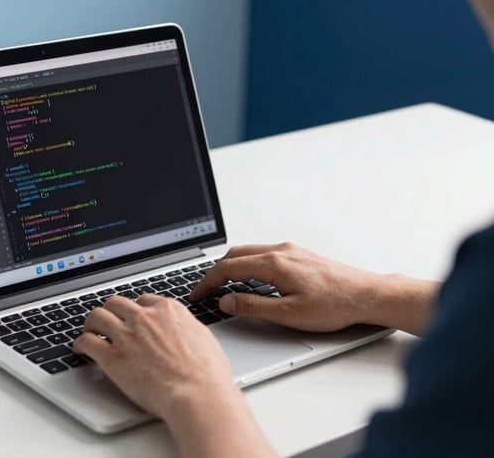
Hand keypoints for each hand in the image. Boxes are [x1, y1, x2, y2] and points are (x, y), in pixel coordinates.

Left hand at [74, 294, 232, 419]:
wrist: (196, 393)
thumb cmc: (207, 374)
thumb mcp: (203, 339)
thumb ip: (186, 329)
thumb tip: (184, 331)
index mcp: (167, 310)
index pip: (144, 300)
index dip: (136, 310)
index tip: (133, 318)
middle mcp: (144, 318)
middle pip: (117, 303)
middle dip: (111, 311)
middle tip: (108, 321)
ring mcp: (126, 335)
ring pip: (97, 317)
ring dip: (91, 323)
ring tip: (89, 331)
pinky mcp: (112, 357)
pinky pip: (87, 342)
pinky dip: (80, 344)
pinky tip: (81, 349)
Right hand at [190, 242, 437, 334]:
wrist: (367, 295)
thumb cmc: (335, 304)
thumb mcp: (289, 313)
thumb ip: (253, 306)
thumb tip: (226, 302)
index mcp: (274, 263)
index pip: (227, 268)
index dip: (207, 282)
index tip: (197, 295)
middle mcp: (280, 250)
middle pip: (234, 255)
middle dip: (214, 272)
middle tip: (203, 290)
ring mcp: (289, 250)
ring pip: (248, 251)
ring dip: (229, 266)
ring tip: (220, 285)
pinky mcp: (298, 254)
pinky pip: (262, 253)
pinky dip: (246, 263)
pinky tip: (248, 277)